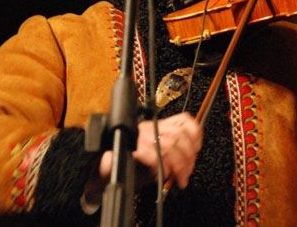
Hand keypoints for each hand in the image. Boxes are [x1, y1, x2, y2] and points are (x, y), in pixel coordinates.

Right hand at [84, 113, 202, 204]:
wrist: (99, 167)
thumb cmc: (127, 161)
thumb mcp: (151, 150)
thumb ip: (169, 149)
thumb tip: (191, 151)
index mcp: (155, 124)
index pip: (184, 119)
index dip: (195, 134)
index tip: (197, 148)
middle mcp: (147, 127)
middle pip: (179, 135)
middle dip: (188, 157)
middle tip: (188, 172)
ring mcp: (138, 136)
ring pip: (169, 144)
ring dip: (179, 164)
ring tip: (180, 177)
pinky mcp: (129, 148)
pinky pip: (153, 154)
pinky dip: (161, 165)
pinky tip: (162, 172)